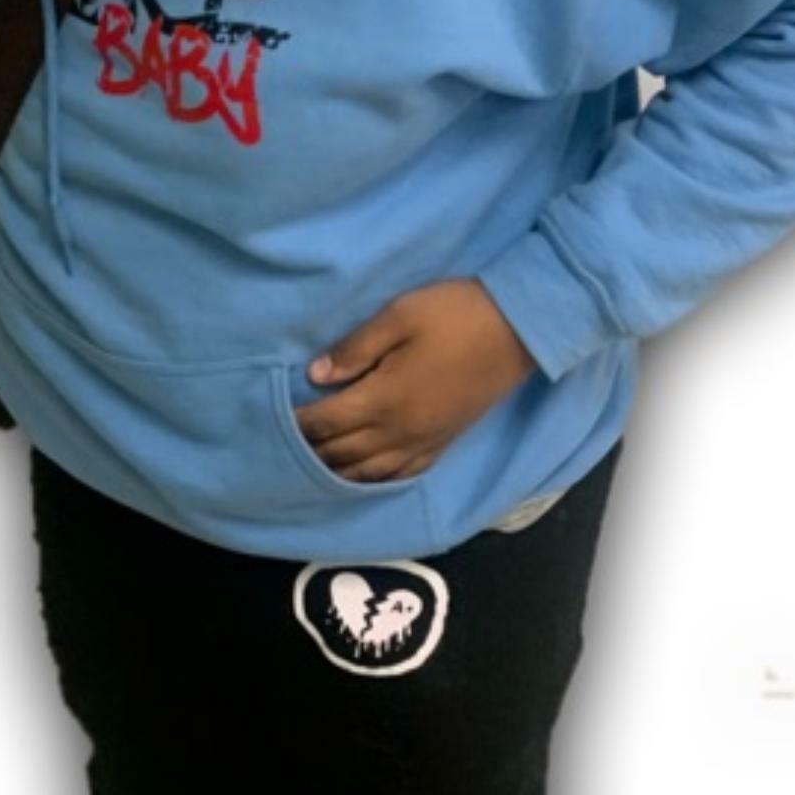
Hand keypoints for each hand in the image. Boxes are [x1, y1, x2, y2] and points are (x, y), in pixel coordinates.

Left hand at [295, 280, 535, 482]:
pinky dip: (374, 481)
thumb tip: (316, 375)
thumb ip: (355, 348)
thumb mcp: (400, 315)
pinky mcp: (442, 443)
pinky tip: (362, 477)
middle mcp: (399, 431)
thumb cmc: (456, 313)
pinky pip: (401, 475)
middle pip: (341, 453)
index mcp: (383, 398)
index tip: (274, 418)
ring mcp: (422, 442)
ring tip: (312, 467)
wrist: (520, 329)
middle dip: (309, 451)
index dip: (297, 422)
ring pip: (367, 472)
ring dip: (336, 472)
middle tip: (283, 446)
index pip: (325, 422)